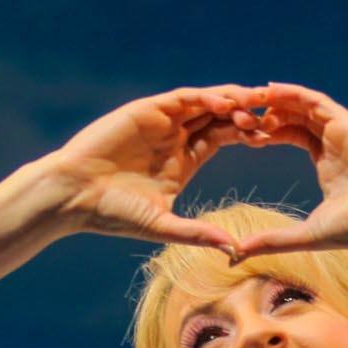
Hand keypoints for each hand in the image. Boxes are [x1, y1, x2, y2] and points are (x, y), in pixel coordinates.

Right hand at [38, 85, 261, 250]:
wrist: (73, 196)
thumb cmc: (113, 214)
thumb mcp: (163, 225)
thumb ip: (198, 233)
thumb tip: (234, 250)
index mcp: (183, 160)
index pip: (223, 138)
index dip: (248, 134)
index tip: (273, 136)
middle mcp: (174, 137)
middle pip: (219, 117)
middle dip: (245, 113)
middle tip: (273, 112)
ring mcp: (160, 122)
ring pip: (203, 103)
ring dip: (229, 101)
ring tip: (254, 102)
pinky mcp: (145, 111)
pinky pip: (181, 99)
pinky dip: (203, 97)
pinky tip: (224, 102)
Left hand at [228, 82, 347, 258]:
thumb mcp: (305, 234)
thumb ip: (271, 240)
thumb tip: (237, 253)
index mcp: (328, 164)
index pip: (293, 135)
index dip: (267, 132)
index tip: (242, 133)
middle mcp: (334, 143)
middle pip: (295, 117)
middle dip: (267, 113)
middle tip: (238, 112)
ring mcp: (342, 131)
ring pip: (303, 105)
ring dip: (276, 100)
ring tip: (249, 98)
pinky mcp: (347, 123)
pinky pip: (316, 100)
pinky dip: (293, 93)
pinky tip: (269, 90)